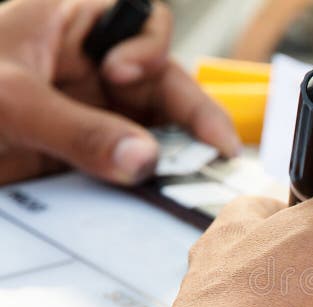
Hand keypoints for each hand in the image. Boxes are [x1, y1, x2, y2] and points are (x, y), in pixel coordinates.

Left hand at [0, 0, 239, 184]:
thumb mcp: (9, 101)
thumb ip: (77, 129)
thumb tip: (144, 161)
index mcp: (77, 26)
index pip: (142, 23)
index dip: (148, 49)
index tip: (123, 76)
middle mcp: (98, 69)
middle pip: (165, 86)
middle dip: (189, 119)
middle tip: (215, 156)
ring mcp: (99, 114)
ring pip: (159, 131)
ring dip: (179, 158)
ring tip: (199, 185)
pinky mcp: (93, 156)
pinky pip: (135, 168)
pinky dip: (153, 185)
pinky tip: (166, 200)